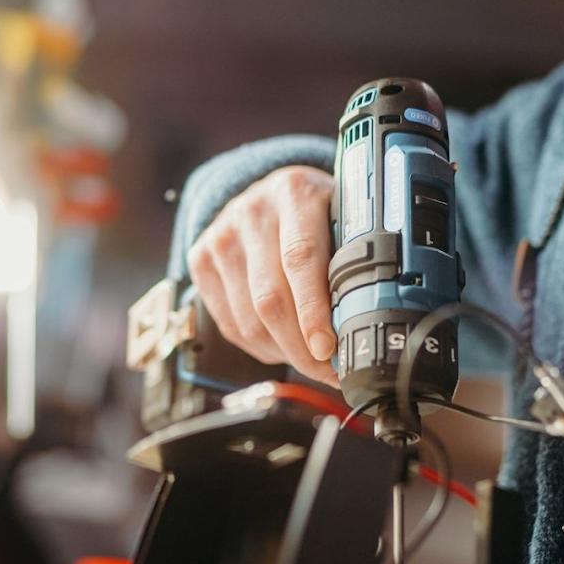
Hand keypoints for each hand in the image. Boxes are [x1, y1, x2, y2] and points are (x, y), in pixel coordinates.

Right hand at [186, 165, 339, 387]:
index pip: (301, 258)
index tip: (328, 348)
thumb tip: (362, 322)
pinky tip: (283, 345)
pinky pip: (230, 324)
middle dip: (303, 348)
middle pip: (271, 298)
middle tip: (330, 372)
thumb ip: (353, 257)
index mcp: (295, 191)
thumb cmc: (320, 211)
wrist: (272, 192)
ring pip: (249, 319)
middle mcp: (252, 210)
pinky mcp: (201, 260)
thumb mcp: (345, 217)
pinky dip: (260, 347)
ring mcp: (221, 235)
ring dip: (284, 352)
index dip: (313, 311)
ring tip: (312, 360)